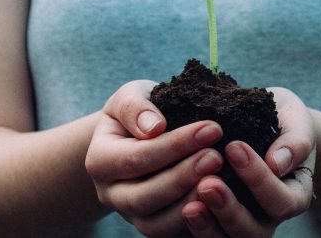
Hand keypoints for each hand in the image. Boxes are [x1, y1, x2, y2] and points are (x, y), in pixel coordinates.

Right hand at [85, 80, 224, 236]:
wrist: (137, 137)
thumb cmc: (138, 113)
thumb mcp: (130, 97)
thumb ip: (135, 107)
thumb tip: (154, 126)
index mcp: (100, 161)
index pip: (137, 157)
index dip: (175, 145)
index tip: (212, 128)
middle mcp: (111, 194)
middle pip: (143, 197)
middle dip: (183, 178)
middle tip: (217, 157)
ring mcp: (131, 216)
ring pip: (156, 225)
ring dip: (190, 205)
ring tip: (221, 181)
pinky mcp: (154, 226)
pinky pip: (173, 236)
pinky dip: (196, 225)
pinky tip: (220, 204)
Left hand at [181, 87, 315, 236]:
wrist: (256, 120)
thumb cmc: (279, 118)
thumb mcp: (294, 119)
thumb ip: (295, 140)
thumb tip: (277, 163)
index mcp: (292, 195)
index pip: (282, 201)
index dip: (259, 180)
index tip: (234, 147)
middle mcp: (266, 218)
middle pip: (252, 232)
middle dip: (229, 210)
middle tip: (207, 184)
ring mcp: (238, 225)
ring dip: (206, 227)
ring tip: (189, 206)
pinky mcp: (212, 223)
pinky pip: (201, 237)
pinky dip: (187, 230)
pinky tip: (174, 210)